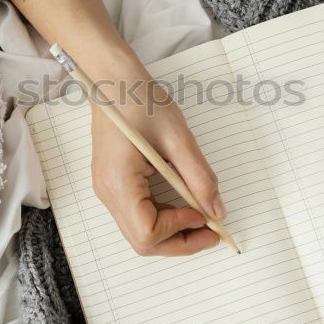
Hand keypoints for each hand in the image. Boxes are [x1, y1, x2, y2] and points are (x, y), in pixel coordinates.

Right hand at [88, 56, 222, 255]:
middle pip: (142, 241)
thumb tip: (216, 211)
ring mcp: (107, 191)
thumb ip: (199, 177)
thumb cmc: (139, 101)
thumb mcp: (178, 137)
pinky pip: (137, 215)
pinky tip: (181, 202)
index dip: (180, 230)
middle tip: (210, 230)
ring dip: (172, 231)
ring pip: (139, 233)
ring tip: (199, 215)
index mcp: (120, 182)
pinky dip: (162, 217)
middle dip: (179, 241)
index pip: (147, 232)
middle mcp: (108, 193)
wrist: (112, 82)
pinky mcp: (113, 185)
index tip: (203, 215)